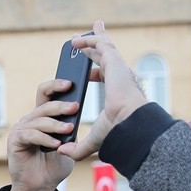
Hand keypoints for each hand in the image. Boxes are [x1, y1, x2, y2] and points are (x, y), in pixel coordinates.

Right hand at [5, 77, 79, 190]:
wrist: (40, 188)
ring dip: (55, 124)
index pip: (46, 93)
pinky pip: (31, 135)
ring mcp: (21, 130)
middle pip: (44, 104)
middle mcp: (30, 120)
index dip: (56, 85)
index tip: (71, 84)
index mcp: (42, 117)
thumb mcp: (68, 146)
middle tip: (75, 107)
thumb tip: (76, 114)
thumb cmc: (53, 167)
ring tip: (69, 130)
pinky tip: (55, 144)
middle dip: (61, 105)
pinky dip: (45, 139)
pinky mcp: (15, 141)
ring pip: (39, 120)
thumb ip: (70, 131)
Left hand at [70, 22, 149, 158]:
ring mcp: (117, 66)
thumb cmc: (118, 130)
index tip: (83, 72)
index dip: (93, 72)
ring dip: (89, 40)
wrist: (129, 120)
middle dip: (92, 49)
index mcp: (117, 90)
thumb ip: (78, 147)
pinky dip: (88, 40)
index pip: (104, 77)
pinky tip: (74, 41)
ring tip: (75, 38)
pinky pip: (99, 44)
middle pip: (103, 58)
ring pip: (102, 48)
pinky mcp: (113, 60)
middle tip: (79, 44)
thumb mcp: (94, 139)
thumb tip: (62, 153)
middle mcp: (119, 76)